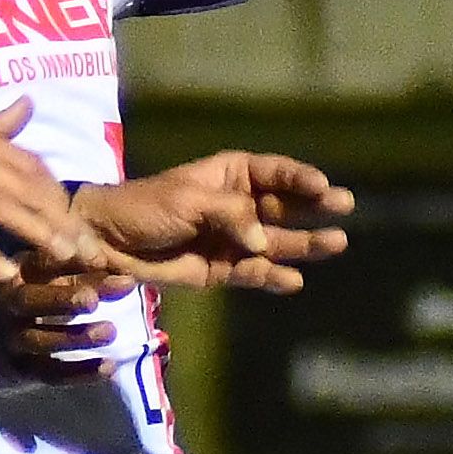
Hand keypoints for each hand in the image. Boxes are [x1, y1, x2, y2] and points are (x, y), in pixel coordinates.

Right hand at [0, 103, 101, 285]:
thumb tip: (28, 106)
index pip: (32, 166)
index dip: (59, 195)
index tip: (81, 222)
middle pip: (27, 189)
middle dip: (63, 220)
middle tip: (90, 253)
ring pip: (2, 209)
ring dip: (37, 234)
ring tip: (65, 260)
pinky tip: (6, 276)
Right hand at [0, 269, 129, 382]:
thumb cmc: (41, 291)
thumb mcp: (55, 273)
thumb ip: (83, 268)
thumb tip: (117, 268)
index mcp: (18, 272)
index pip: (39, 263)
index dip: (67, 261)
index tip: (99, 261)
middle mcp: (8, 304)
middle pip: (30, 300)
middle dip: (62, 300)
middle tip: (92, 300)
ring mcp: (13, 338)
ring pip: (39, 340)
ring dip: (75, 337)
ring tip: (110, 332)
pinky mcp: (24, 367)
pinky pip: (51, 372)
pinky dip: (80, 372)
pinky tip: (108, 366)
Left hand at [70, 151, 352, 292]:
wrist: (107, 242)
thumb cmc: (146, 207)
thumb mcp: (189, 200)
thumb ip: (230, 216)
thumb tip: (263, 242)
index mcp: (230, 175)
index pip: (274, 173)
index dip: (300, 178)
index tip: (323, 186)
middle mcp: (239, 206)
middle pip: (285, 206)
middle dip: (315, 208)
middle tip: (345, 208)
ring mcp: (233, 239)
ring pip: (276, 241)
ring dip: (305, 244)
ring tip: (336, 243)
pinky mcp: (221, 270)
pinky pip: (254, 273)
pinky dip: (272, 277)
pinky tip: (294, 280)